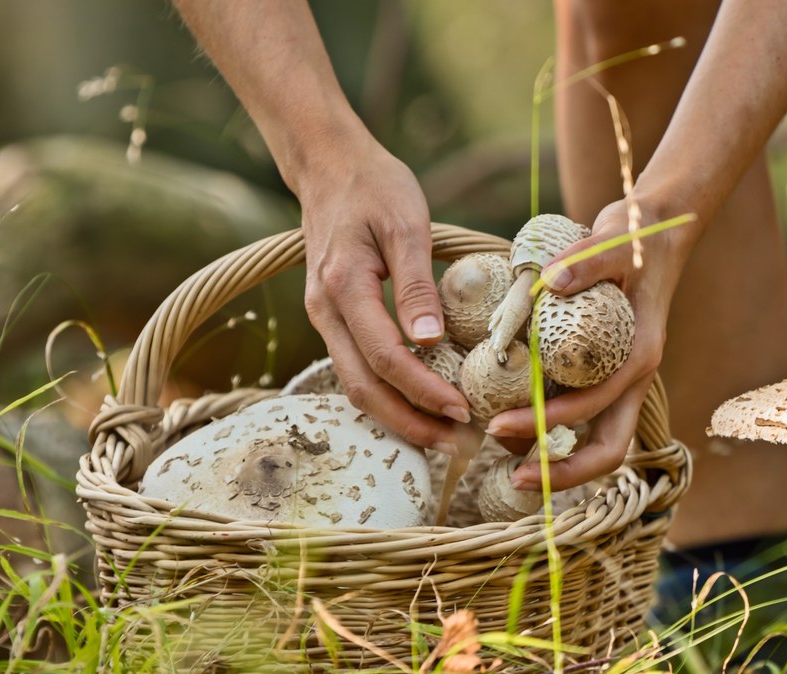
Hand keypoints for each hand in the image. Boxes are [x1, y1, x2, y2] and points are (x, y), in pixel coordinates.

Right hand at [296, 133, 470, 454]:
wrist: (328, 163)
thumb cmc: (374, 185)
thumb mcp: (406, 223)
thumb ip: (417, 284)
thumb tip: (431, 342)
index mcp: (344, 287)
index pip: (385, 358)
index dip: (423, 391)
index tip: (462, 410)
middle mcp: (326, 310)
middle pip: (363, 388)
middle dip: (410, 423)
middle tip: (457, 445)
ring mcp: (325, 316)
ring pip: (356, 384)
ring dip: (398, 416)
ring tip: (444, 436)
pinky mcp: (334, 317)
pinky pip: (357, 368)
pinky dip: (388, 394)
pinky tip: (420, 405)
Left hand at [486, 198, 697, 489]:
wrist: (654, 233)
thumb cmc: (637, 238)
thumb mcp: (613, 241)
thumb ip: (586, 262)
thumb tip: (555, 280)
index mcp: (638, 357)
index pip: (595, 410)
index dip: (548, 426)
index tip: (497, 424)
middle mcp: (632, 378)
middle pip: (609, 450)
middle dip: (564, 473)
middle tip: (513, 479)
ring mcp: (620, 379)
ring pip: (595, 439)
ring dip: (552, 454)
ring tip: (501, 445)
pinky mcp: (606, 373)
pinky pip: (582, 415)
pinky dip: (549, 424)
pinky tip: (512, 415)